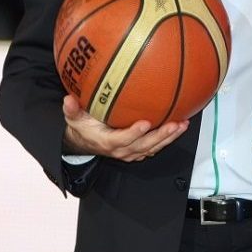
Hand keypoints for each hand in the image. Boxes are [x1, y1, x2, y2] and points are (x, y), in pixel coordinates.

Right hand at [62, 94, 188, 162]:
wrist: (85, 144)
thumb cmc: (83, 128)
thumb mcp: (74, 119)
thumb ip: (72, 110)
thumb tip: (68, 99)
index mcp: (109, 142)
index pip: (122, 139)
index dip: (134, 133)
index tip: (145, 123)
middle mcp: (122, 150)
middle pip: (145, 145)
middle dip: (161, 136)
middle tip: (175, 124)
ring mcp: (132, 152)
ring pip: (153, 147)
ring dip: (169, 137)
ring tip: (183, 124)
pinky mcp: (138, 151)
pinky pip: (155, 146)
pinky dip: (167, 138)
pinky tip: (179, 126)